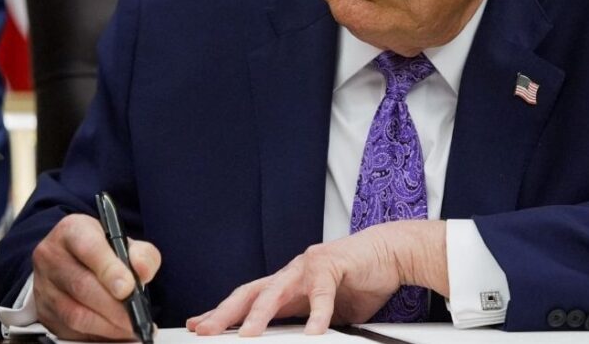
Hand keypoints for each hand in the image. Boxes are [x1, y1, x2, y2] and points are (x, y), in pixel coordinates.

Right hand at [32, 213, 161, 340]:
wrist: (72, 261)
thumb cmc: (101, 251)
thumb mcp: (124, 243)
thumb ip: (141, 254)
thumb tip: (143, 272)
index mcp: (72, 231)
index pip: (88, 248)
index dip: (109, 269)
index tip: (129, 288)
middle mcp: (51, 256)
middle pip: (82, 285)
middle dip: (114, 306)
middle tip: (136, 316)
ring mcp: (44, 286)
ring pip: (74, 313)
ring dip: (107, 325)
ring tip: (130, 328)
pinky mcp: (44, 312)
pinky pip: (70, 330)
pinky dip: (97, 335)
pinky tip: (116, 332)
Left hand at [186, 220, 447, 336]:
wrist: (389, 253)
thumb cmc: (358, 280)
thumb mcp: (324, 311)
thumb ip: (304, 322)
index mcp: (286, 285)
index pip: (246, 300)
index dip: (222, 313)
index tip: (198, 326)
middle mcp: (291, 273)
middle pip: (249, 293)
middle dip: (225, 313)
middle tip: (204, 330)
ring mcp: (309, 266)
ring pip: (277, 289)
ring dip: (260, 313)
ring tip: (248, 335)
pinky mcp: (333, 264)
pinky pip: (322, 293)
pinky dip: (317, 314)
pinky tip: (313, 332)